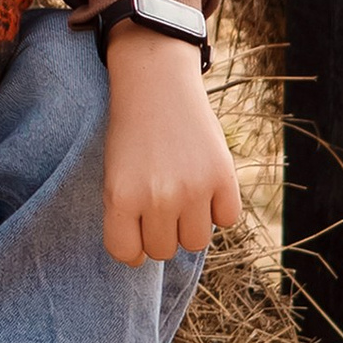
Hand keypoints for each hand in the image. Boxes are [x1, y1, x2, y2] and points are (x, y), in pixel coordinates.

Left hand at [100, 27, 241, 265]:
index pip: (127, 254)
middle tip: (160, 202)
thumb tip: (144, 258)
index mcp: (120, 198)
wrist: (156, 83)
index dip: (133, 246)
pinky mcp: (223, 175)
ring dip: (191, 224)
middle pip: (163, 250)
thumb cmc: (131, 134)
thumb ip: (127, 217)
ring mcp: (193, 188)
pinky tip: (206, 184)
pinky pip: (227, 219)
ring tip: (183, 195)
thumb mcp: (115, 175)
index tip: (136, 230)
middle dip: (161, 232)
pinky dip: (219, 208)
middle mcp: (157, 197)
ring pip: (196, 241)